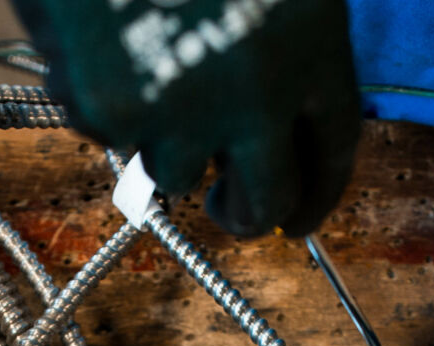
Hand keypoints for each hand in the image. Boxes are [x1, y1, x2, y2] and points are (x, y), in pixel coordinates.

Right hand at [10, 0, 361, 236]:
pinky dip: (102, 100)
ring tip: (148, 67)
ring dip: (165, 139)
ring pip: (175, 170)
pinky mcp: (111, 111)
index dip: (316, 193)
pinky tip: (100, 43)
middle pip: (265, 198)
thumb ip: (285, 43)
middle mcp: (258, 90)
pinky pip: (109, 133)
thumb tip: (275, 130)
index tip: (298, 217)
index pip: (333, 151)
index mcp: (314, 41)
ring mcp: (181, 107)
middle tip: (230, 206)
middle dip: (247, 215)